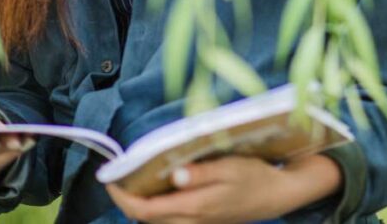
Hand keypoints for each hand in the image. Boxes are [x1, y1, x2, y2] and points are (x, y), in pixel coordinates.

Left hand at [106, 154, 341, 223]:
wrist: (276, 196)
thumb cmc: (254, 177)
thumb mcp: (229, 168)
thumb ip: (200, 173)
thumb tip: (174, 175)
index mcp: (195, 207)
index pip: (146, 210)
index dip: (123, 197)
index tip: (109, 179)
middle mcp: (193, 220)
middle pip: (147, 219)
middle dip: (128, 201)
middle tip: (118, 177)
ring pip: (158, 221)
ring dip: (142, 205)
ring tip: (134, 182)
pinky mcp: (203, 222)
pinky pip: (171, 220)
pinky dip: (158, 208)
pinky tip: (160, 190)